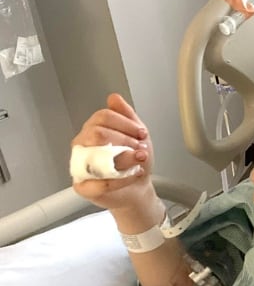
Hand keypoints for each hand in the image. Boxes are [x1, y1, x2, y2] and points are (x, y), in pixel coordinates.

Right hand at [71, 94, 155, 211]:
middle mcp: (83, 145)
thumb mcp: (136, 134)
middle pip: (98, 133)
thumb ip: (127, 115)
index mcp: (93, 129)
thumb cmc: (133, 161)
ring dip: (125, 158)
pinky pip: (99, 182)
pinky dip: (121, 179)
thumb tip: (113, 98)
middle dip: (125, 141)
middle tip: (140, 149)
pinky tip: (132, 175)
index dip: (126, 124)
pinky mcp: (82, 186)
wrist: (137, 188)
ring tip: (139, 161)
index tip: (141, 133)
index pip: (103, 116)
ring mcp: (79, 165)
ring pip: (97, 156)